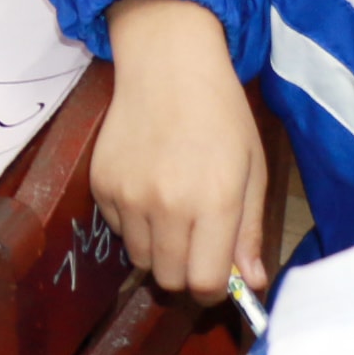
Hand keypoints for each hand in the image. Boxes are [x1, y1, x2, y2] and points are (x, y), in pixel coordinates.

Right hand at [92, 0, 269, 300]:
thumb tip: (252, 283)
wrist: (167, 64)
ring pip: (140, 258)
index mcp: (214, 201)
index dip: (213, 290)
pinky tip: (148, 186)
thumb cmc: (221, 114)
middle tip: (195, 248)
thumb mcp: (252, 168)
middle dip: (184, 274)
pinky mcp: (101, 184)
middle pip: (168, 279)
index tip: (218, 278)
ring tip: (172, 211)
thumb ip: (250, 231)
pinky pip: (117, 229)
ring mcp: (128, 195)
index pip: (205, 282)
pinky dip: (134, 222)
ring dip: (158, 249)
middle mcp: (167, 204)